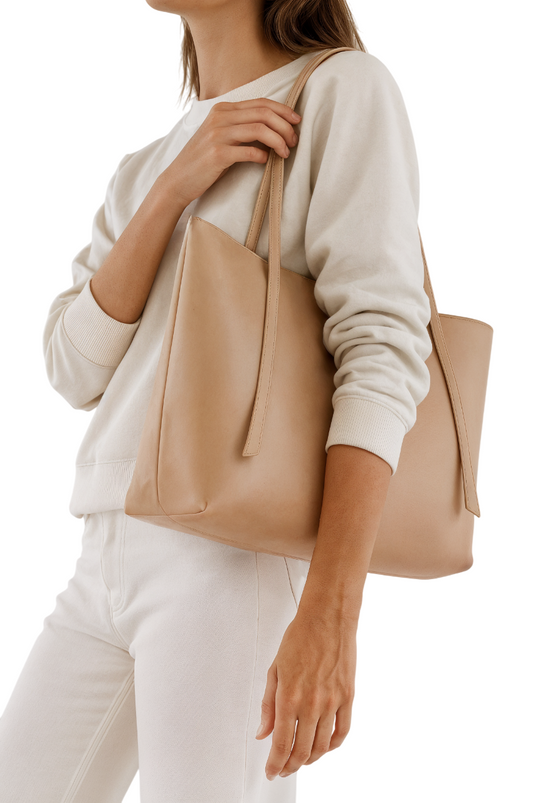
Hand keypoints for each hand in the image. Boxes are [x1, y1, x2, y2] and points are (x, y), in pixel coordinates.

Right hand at [163, 98, 300, 206]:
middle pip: (263, 114)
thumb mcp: (221, 137)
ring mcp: (217, 134)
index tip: (297, 121)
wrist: (178, 179)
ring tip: (285, 153)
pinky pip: (248, 151)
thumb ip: (241, 128)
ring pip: (259, 130)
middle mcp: (220, 117)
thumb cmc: (204, 161)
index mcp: (222, 110)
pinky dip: (262, 156)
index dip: (283, 110)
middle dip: (285, 126)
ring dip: (278, 141)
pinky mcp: (217, 154)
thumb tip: (272, 130)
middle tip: (294, 140)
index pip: (260, 103)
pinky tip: (266, 162)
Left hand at [255, 606, 356, 779]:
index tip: (271, 771)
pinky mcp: (348, 697)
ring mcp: (332, 702)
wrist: (327, 618)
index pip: (281, 743)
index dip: (275, 763)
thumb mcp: (274, 670)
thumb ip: (268, 705)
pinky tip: (324, 746)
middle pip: (302, 750)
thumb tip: (263, 732)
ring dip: (310, 759)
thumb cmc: (300, 637)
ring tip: (301, 760)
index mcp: (289, 696)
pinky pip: (342, 731)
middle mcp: (311, 703)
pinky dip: (332, 745)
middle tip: (283, 768)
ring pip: (322, 746)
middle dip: (290, 765)